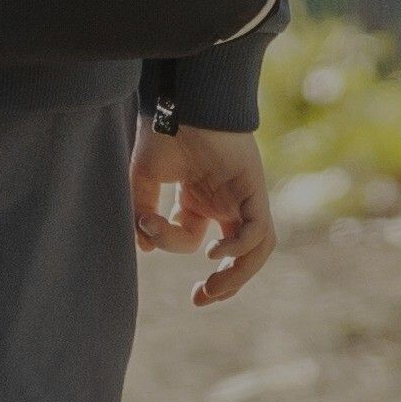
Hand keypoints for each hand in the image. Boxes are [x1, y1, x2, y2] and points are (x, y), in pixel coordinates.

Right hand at [134, 123, 271, 306]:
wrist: (184, 102)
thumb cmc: (164, 132)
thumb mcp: (144, 178)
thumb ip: (142, 211)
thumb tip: (143, 248)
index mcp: (200, 198)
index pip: (190, 236)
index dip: (167, 242)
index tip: (145, 230)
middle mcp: (225, 202)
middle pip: (235, 254)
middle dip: (221, 283)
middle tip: (200, 300)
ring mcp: (242, 198)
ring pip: (254, 250)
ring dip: (237, 276)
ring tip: (213, 291)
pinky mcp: (253, 191)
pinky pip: (258, 232)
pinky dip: (240, 248)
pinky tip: (215, 253)